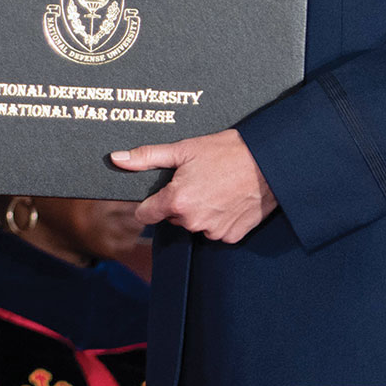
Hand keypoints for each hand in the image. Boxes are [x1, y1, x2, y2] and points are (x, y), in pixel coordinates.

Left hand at [117, 129, 277, 242]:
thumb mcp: (184, 149)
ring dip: (200, 211)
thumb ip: (147, 157)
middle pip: (173, 218)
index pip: (146, 214)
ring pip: (195, 224)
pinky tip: (229, 200)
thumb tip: (117, 159)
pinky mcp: (232, 236)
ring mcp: (213, 231)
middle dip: (180, 203)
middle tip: (199, 181)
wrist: (268, 162)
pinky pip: (217, 231)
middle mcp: (192, 221)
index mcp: (176, 201)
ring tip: (217, 188)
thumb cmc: (226, 151)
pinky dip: (220, 219)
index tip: (163, 192)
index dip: (152, 202)